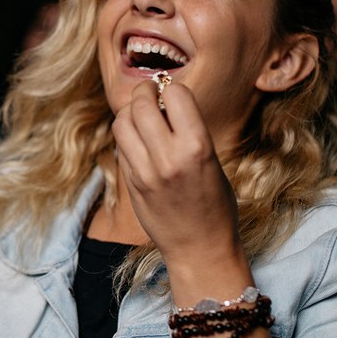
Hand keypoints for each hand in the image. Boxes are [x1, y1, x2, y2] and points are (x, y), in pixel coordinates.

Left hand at [110, 81, 241, 265]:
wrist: (200, 248)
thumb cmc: (215, 203)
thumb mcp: (211, 160)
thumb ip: (187, 130)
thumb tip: (163, 98)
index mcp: (198, 148)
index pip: (176, 94)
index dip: (173, 89)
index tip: (173, 93)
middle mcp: (168, 158)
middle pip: (141, 104)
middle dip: (145, 91)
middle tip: (150, 93)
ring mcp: (145, 172)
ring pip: (122, 122)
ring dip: (130, 112)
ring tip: (141, 116)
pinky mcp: (131, 184)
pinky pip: (121, 145)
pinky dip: (127, 135)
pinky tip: (139, 140)